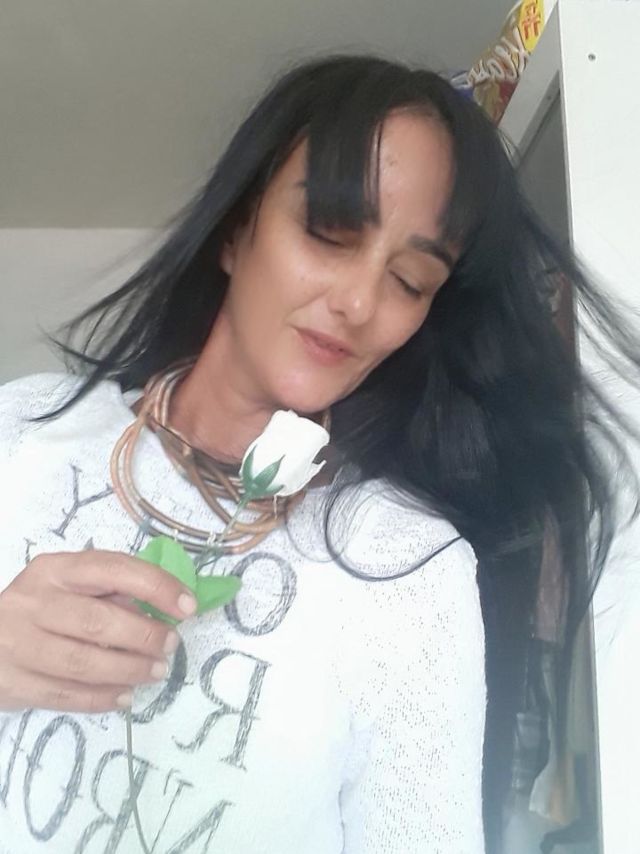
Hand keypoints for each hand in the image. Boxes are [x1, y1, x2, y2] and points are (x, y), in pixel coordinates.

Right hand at [0, 549, 197, 713]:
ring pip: (82, 662)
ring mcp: (18, 644)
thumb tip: (165, 607)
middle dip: (144, 636)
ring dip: (128, 669)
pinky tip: (125, 696)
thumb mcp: (69, 587)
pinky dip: (101, 698)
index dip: (156, 586)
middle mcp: (34, 602)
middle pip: (97, 621)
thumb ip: (110, 592)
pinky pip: (65, 695)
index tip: (188, 606)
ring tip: (156, 672)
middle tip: (170, 646)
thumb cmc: (40, 609)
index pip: (113, 570)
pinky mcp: (12, 681)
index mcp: (55, 570)